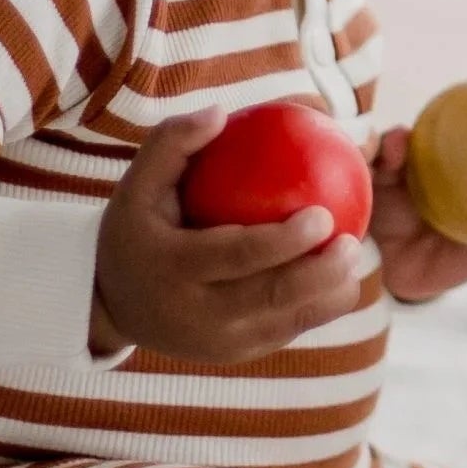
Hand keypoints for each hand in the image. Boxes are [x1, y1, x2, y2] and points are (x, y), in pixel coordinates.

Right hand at [90, 110, 366, 362]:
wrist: (112, 303)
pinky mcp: (234, 355)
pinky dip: (317, 308)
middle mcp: (195, 315)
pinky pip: (285, 332)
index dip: (284, 241)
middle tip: (351, 239)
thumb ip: (173, 142)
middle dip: (321, 274)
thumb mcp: (138, 184)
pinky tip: (341, 278)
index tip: (324, 214)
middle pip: (271, 297)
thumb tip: (222, 113)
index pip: (237, 256)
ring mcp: (216, 342)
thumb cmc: (136, 229)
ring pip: (287, 323)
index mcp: (172, 270)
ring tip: (354, 258)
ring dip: (330, 295)